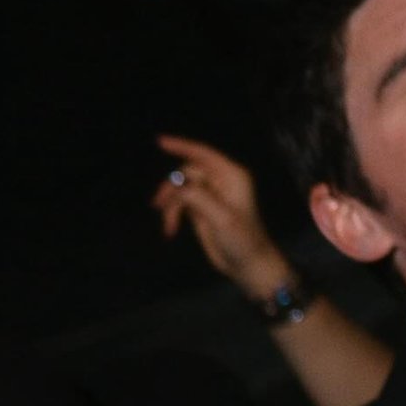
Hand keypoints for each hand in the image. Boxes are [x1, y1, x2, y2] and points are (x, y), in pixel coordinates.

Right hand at [153, 134, 293, 301]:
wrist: (247, 264)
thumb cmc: (242, 239)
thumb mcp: (222, 218)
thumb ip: (199, 199)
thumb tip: (177, 190)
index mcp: (231, 176)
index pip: (203, 154)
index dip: (182, 146)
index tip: (160, 142)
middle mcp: (220, 181)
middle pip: (187, 173)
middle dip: (171, 188)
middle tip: (158, 206)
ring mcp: (210, 195)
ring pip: (181, 189)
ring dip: (170, 204)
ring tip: (168, 226)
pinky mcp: (202, 210)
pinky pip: (181, 203)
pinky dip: (172, 214)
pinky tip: (170, 229)